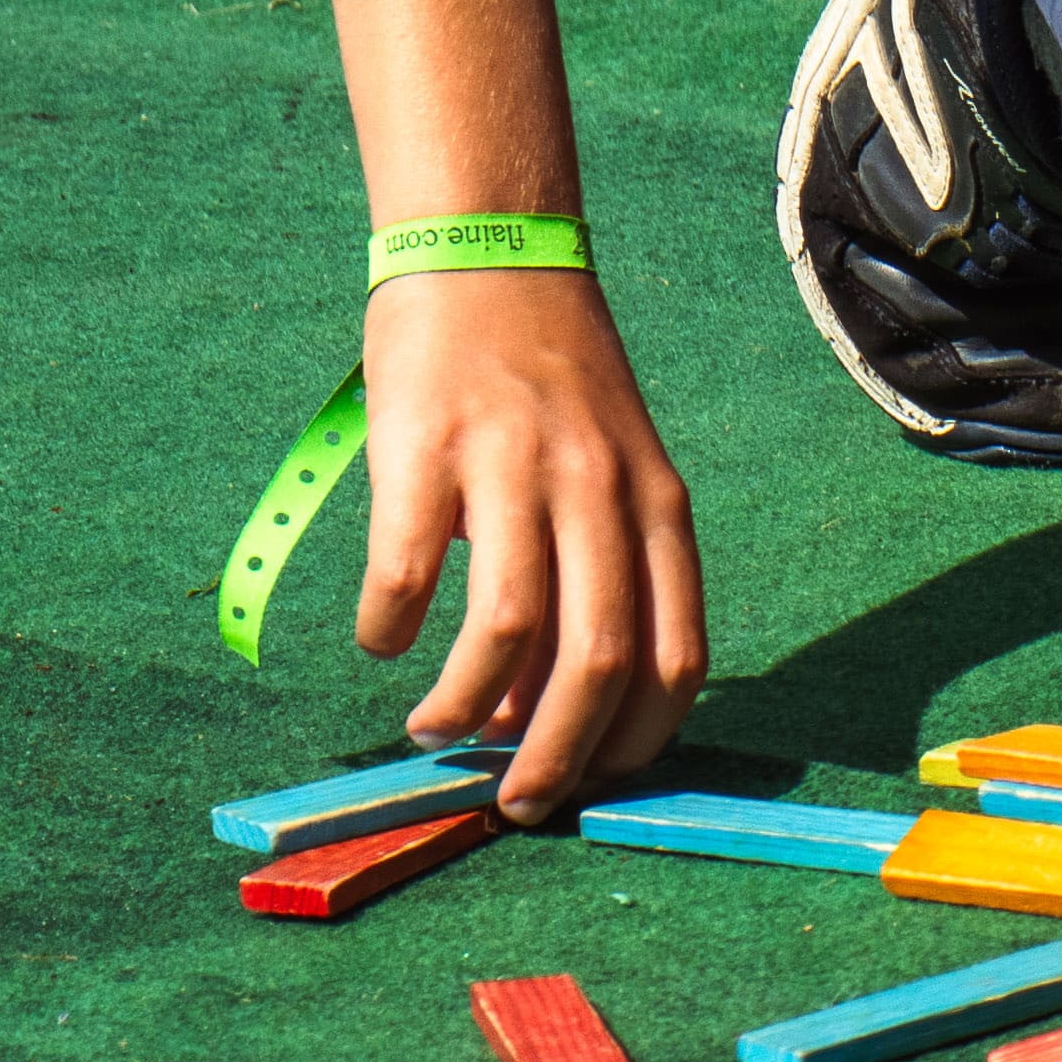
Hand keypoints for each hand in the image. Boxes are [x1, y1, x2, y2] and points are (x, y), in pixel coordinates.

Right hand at [354, 264, 705, 821]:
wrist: (491, 256)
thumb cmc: (554, 386)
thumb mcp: (611, 476)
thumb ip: (598, 579)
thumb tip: (541, 710)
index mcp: (658, 509)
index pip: (678, 655)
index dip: (638, 740)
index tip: (595, 786)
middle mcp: (600, 492)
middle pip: (600, 661)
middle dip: (557, 757)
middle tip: (515, 805)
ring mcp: (515, 468)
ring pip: (509, 630)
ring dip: (466, 707)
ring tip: (435, 732)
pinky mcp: (428, 446)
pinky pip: (408, 570)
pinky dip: (391, 628)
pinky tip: (382, 640)